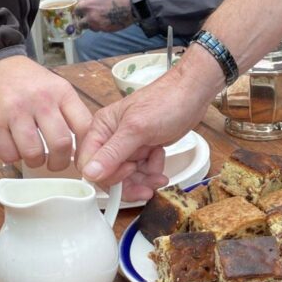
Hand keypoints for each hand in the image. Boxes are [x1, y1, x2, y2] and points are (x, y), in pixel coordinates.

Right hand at [0, 56, 92, 171]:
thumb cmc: (25, 80)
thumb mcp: (54, 86)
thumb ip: (68, 111)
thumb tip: (82, 146)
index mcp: (61, 92)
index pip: (84, 127)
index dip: (85, 149)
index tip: (79, 157)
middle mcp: (40, 100)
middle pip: (60, 144)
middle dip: (60, 162)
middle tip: (55, 164)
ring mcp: (14, 111)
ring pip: (33, 153)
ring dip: (35, 161)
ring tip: (33, 157)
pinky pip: (8, 154)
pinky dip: (12, 157)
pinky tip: (13, 147)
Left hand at [73, 0, 133, 32]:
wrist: (131, 6)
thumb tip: (83, 1)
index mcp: (87, 6)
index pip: (76, 11)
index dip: (78, 11)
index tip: (80, 11)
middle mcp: (90, 17)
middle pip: (80, 23)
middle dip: (83, 21)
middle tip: (87, 18)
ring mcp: (98, 25)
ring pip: (91, 28)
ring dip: (93, 24)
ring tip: (100, 18)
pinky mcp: (106, 30)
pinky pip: (100, 29)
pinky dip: (102, 26)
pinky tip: (108, 20)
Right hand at [77, 65, 213, 196]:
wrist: (193, 95)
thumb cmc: (167, 100)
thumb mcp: (138, 129)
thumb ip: (113, 152)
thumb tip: (90, 172)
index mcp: (101, 127)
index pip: (89, 162)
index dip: (107, 175)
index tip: (127, 173)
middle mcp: (111, 137)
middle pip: (108, 174)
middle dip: (129, 183)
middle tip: (147, 186)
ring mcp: (128, 144)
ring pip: (127, 176)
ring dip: (144, 179)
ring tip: (158, 175)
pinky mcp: (143, 149)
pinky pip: (141, 171)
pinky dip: (152, 170)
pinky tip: (160, 159)